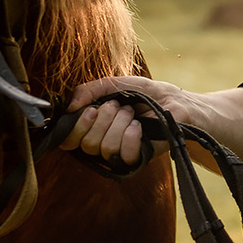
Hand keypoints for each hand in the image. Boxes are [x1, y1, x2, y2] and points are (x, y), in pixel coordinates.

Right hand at [62, 75, 179, 166]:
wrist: (174, 101)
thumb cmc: (145, 93)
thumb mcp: (114, 84)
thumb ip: (89, 90)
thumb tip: (70, 107)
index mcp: (92, 126)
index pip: (69, 139)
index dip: (77, 126)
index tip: (92, 110)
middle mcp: (102, 142)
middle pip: (87, 143)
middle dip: (105, 119)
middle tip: (121, 108)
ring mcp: (119, 153)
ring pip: (105, 147)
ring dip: (121, 124)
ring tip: (133, 115)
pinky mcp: (137, 159)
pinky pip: (123, 155)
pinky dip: (131, 136)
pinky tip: (140, 127)